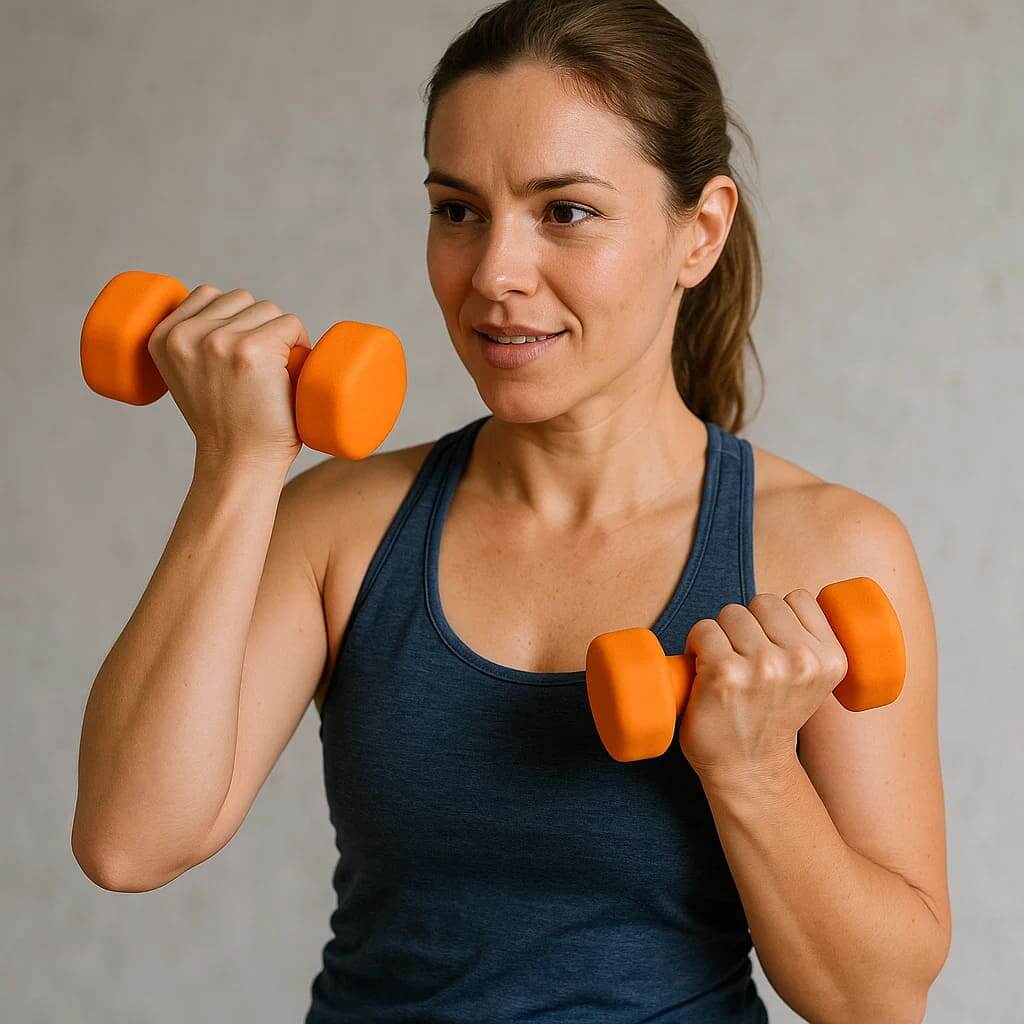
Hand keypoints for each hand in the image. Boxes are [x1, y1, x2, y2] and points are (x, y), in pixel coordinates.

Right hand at [146, 284, 311, 465]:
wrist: (239, 462)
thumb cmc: (226, 425)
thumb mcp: (189, 376)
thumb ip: (197, 343)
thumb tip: (236, 310)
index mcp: (163, 338)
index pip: (208, 294)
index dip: (234, 317)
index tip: (241, 352)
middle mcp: (186, 336)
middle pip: (241, 299)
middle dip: (259, 326)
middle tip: (263, 368)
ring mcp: (219, 341)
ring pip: (268, 309)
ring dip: (280, 334)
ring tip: (276, 371)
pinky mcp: (251, 350)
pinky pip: (290, 323)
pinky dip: (300, 342)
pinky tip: (292, 368)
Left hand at [677, 590, 849, 785]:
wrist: (748, 767)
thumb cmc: (771, 717)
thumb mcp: (813, 679)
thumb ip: (809, 642)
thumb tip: (786, 603)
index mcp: (831, 660)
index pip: (799, 598)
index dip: (778, 616)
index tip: (771, 643)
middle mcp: (801, 661)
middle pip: (762, 602)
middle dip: (748, 623)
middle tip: (744, 658)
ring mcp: (763, 667)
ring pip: (732, 612)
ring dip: (722, 633)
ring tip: (726, 664)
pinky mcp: (725, 674)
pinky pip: (704, 629)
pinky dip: (696, 643)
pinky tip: (703, 668)